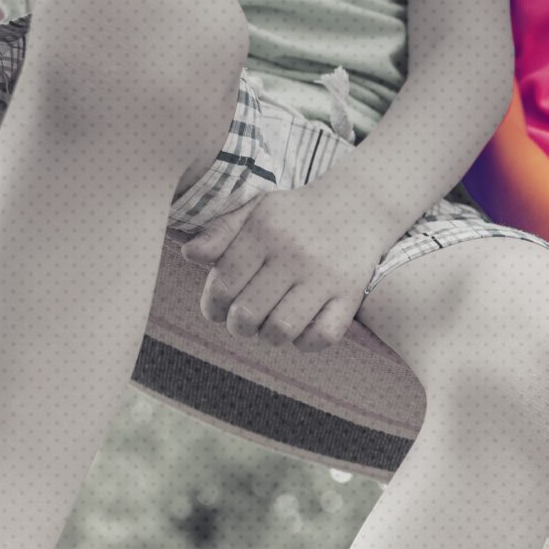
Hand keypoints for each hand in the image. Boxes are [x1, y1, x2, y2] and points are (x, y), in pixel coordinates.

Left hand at [183, 181, 397, 350]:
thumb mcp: (256, 210)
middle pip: (248, 314)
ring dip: (269, 337)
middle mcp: (294, 254)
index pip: (224, 284)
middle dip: (238, 326)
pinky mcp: (350, 295)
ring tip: (270, 326)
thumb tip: (190, 255)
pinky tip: (302, 329)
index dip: (212, 307)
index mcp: (264, 232)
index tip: (216, 311)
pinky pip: (322, 337)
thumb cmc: (295, 214)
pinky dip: (306, 342)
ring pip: (282, 331)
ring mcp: (324, 277)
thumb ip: (220, 231)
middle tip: (243, 322)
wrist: (357, 206)